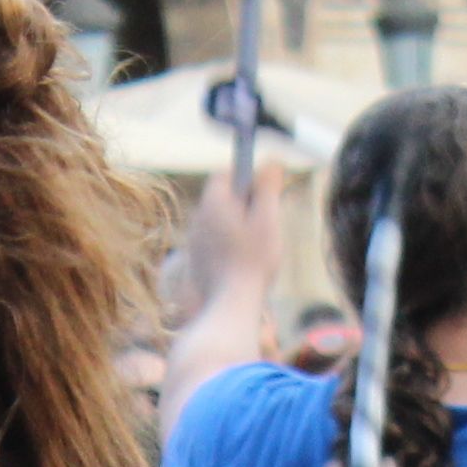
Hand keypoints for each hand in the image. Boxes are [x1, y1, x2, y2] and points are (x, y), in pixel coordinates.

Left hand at [176, 157, 287, 305]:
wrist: (230, 304)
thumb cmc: (253, 260)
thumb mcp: (267, 218)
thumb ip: (268, 187)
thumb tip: (271, 162)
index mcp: (213, 203)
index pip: (223, 174)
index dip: (244, 178)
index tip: (263, 192)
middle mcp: (198, 219)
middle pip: (222, 199)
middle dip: (244, 205)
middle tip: (265, 222)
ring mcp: (194, 242)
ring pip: (218, 223)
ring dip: (237, 228)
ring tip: (257, 247)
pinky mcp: (196, 263)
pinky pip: (214, 244)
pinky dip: (229, 247)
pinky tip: (245, 264)